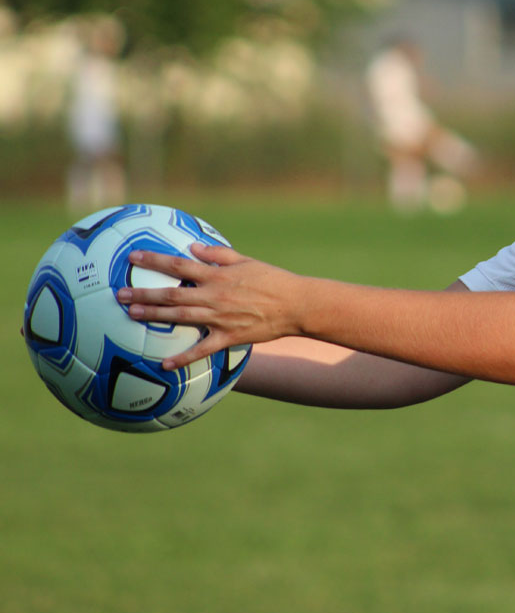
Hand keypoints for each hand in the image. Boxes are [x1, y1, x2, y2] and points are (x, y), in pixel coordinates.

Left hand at [117, 244, 301, 370]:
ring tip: (131, 314)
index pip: (180, 265)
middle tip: (120, 294)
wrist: (297, 305)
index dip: (155, 261)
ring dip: (154, 316)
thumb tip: (193, 248)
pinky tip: (164, 364)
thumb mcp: (247, 261)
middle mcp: (215, 296)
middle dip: (144, 293)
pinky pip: (202, 349)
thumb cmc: (273, 279)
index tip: (134, 257)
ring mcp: (220, 318)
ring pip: (180, 317)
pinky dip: (183, 357)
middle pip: (172, 294)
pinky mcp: (229, 337)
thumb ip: (218, 254)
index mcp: (218, 275)